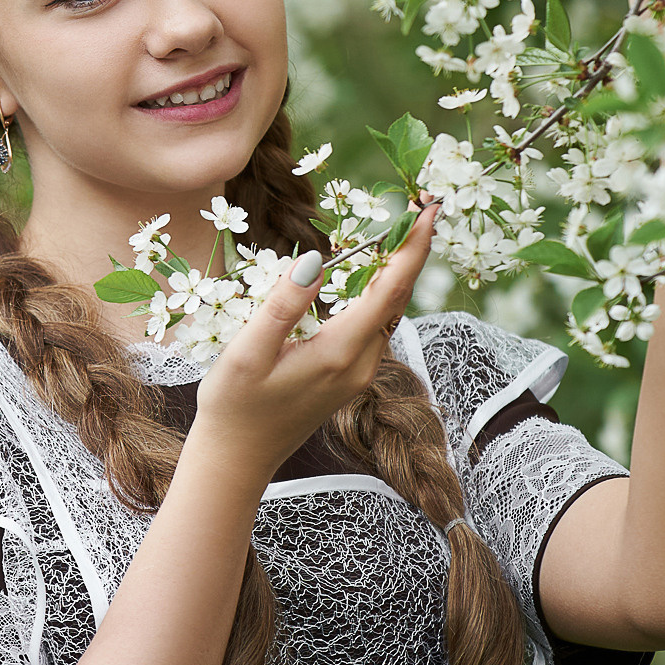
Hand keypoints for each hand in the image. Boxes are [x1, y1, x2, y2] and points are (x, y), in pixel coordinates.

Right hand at [184, 202, 438, 480]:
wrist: (237, 460)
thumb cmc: (235, 407)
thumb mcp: (247, 352)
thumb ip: (283, 305)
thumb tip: (316, 261)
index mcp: (340, 352)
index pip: (389, 289)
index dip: (412, 247)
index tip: (430, 209)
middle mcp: (360, 363)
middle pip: (397, 297)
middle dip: (411, 250)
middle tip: (420, 204)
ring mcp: (358, 372)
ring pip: (388, 311)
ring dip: (396, 270)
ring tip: (400, 227)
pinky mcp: (348, 376)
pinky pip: (373, 324)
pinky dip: (378, 292)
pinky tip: (368, 273)